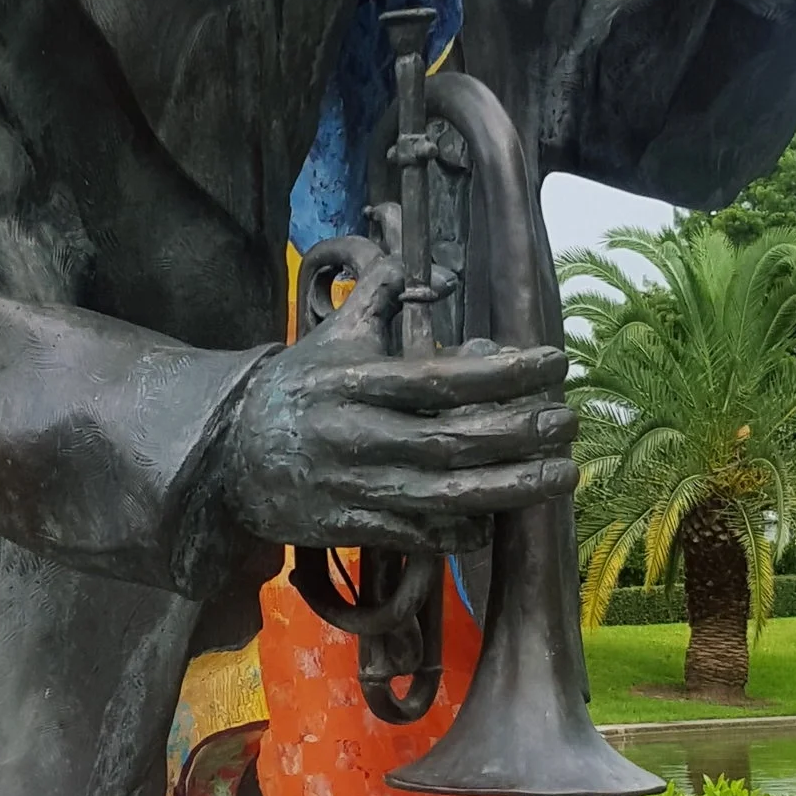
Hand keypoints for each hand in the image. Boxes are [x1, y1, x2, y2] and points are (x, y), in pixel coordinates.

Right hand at [214, 254, 573, 555]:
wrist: (226, 456)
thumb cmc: (294, 390)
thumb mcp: (329, 336)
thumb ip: (376, 295)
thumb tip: (417, 260)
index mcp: (355, 382)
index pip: (441, 378)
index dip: (504, 373)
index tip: (553, 363)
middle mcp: (357, 435)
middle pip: (453, 439)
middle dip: (521, 433)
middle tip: (569, 422)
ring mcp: (355, 487)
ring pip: (445, 494)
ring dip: (511, 487)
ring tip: (561, 474)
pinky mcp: (352, 527)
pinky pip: (418, 535)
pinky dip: (461, 529)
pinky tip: (498, 519)